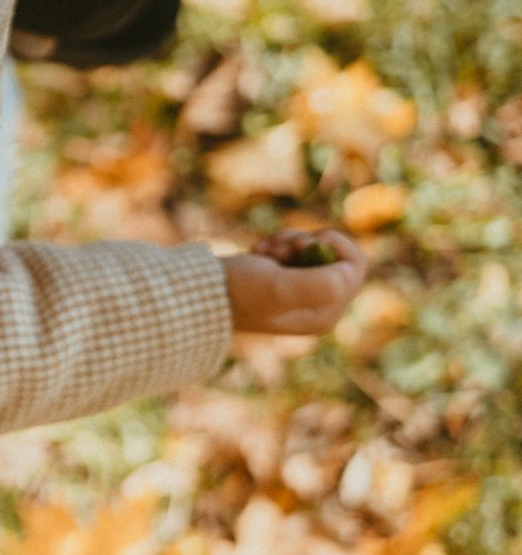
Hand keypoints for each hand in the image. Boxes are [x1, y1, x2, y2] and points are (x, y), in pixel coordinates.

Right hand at [223, 228, 369, 335]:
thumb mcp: (279, 288)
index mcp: (325, 314)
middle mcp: (319, 307)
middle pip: (336, 256)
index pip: (355, 266)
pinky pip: (297, 250)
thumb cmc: (238, 291)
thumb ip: (319, 284)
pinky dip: (278, 244)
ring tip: (263, 250)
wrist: (200, 292)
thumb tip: (349, 272)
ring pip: (315, 249)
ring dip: (288, 241)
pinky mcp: (286, 281)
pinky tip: (258, 251)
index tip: (305, 240)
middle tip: (278, 247)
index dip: (335, 245)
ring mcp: (303, 294)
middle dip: (306, 243)